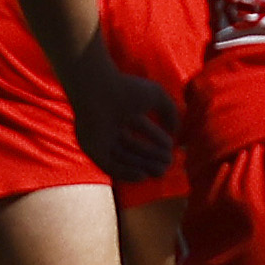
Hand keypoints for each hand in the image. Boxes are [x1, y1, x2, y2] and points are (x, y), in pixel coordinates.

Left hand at [55, 61, 180, 186]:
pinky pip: (108, 165)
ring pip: (123, 157)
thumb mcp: (156, 96)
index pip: (143, 129)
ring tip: (160, 170)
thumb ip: (170, 111)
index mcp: (123, 110)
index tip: (171, 148)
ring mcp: (99, 137)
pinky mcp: (90, 147)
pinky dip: (125, 172)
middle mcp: (111, 124)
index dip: (158, 139)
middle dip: (151, 156)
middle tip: (168, 163)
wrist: (97, 89)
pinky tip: (142, 175)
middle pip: (133, 146)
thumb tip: (175, 131)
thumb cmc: (126, 89)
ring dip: (142, 165)